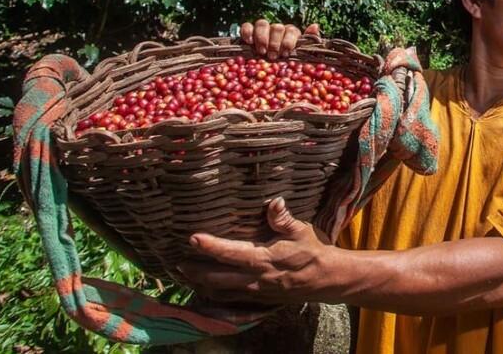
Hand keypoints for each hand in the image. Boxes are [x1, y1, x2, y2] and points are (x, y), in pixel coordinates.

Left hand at [180, 197, 336, 305]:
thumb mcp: (302, 231)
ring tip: (184, 276)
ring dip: (201, 285)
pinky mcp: (259, 299)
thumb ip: (284, 218)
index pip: (231, 253)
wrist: (327, 280)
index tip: (192, 238)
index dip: (210, 246)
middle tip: (175, 263)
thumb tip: (274, 201)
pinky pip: (231, 300)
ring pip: (221, 292)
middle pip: (217, 278)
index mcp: (264, 259)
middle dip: (195, 271)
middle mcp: (256, 279)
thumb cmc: (313, 252)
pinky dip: (215, 296)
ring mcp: (256, 292)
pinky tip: (206, 290)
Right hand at [238, 20, 320, 60]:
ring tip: (262, 52)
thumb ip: (309, 41)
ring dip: (262, 38)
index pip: (291, 30)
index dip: (288, 41)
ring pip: (262, 24)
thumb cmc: (287, 62)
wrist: (269, 69)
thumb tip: (315, 25)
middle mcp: (277, 29)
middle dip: (275, 42)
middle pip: (277, 27)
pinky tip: (249, 42)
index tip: (285, 53)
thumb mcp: (301, 55)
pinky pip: (247, 26)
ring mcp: (263, 29)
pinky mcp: (249, 32)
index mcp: (290, 33)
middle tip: (273, 56)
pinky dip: (247, 32)